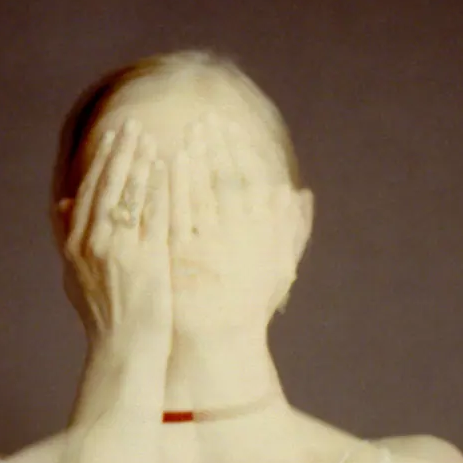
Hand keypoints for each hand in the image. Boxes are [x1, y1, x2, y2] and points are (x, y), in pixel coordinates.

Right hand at [62, 118, 171, 351]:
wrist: (123, 353)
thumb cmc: (106, 317)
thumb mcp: (78, 276)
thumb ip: (71, 237)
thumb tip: (63, 204)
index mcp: (74, 246)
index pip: (88, 192)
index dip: (101, 162)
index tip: (113, 136)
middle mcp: (91, 244)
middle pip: (107, 187)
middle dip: (121, 152)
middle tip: (133, 123)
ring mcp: (117, 251)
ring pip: (128, 196)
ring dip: (140, 162)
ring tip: (151, 137)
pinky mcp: (145, 261)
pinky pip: (152, 215)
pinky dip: (159, 188)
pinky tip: (169, 168)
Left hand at [173, 113, 297, 322]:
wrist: (217, 343)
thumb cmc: (247, 304)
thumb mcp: (277, 266)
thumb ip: (290, 229)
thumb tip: (300, 195)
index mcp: (258, 233)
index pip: (248, 181)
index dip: (238, 152)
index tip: (229, 127)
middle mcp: (235, 236)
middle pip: (223, 180)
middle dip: (214, 147)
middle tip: (204, 119)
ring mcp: (204, 245)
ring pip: (198, 192)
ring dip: (193, 160)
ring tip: (184, 134)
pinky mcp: (178, 256)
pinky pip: (172, 213)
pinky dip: (169, 187)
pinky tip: (162, 166)